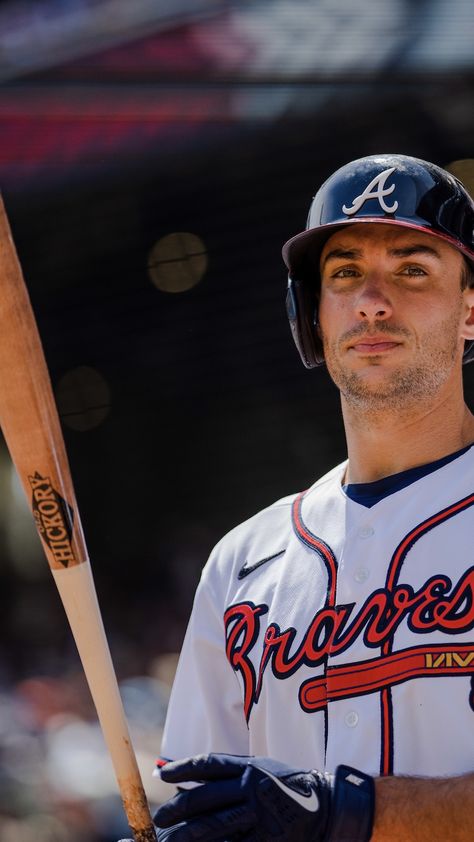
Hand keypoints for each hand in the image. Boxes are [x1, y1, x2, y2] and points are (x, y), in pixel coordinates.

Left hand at [153, 753, 372, 840]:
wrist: (331, 810)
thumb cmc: (294, 788)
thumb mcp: (264, 770)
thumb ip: (233, 774)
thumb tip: (193, 783)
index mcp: (251, 769)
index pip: (208, 765)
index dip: (183, 769)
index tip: (163, 776)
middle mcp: (252, 789)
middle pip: (204, 800)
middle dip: (177, 812)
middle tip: (161, 820)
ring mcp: (259, 816)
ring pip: (212, 827)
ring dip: (186, 835)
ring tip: (168, 841)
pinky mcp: (266, 840)